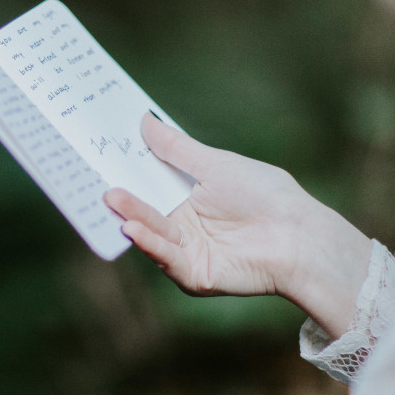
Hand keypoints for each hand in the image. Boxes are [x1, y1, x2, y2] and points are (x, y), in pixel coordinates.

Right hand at [105, 114, 372, 337]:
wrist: (299, 235)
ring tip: (111, 197)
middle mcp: (181, 223)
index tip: (98, 147)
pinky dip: (149, 242)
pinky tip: (134, 227)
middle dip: (120, 194)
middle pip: (142, 207)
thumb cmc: (264, 195)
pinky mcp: (193, 274)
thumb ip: (176, 148)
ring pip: (150, 231)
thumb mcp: (214, 164)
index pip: (146, 180)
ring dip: (131, 215)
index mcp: (185, 194)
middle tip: (94, 176)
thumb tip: (144, 120)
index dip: (123, 166)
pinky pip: (166, 257)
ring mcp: (185, 250)